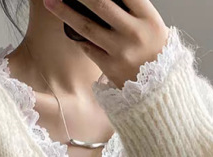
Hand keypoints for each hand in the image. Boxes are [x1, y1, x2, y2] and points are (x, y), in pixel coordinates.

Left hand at [42, 0, 169, 89]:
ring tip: (51, 2)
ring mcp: (121, 52)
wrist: (162, 91)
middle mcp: (135, 33)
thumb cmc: (156, 55)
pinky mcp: (110, 68)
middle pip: (101, 4)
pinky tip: (70, 29)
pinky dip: (78, 38)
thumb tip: (103, 1)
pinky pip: (88, 48)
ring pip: (87, 27)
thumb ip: (133, 11)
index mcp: (149, 18)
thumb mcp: (154, 27)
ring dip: (65, 12)